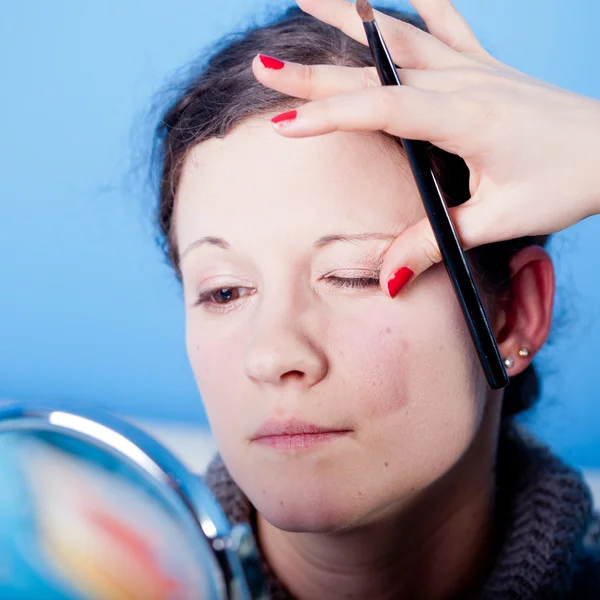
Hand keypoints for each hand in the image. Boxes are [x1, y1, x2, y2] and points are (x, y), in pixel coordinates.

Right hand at [252, 0, 599, 293]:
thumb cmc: (567, 182)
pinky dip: (417, 4)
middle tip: (265, 66)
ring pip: (400, 34)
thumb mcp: (499, 221)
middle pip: (375, 71)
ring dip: (350, 17)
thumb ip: (436, 242)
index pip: (381, 110)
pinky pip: (446, 21)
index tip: (285, 122)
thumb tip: (389, 276)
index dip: (330, 115)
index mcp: (465, 118)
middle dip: (315, 72)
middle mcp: (464, 82)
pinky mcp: (485, 65)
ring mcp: (474, 66)